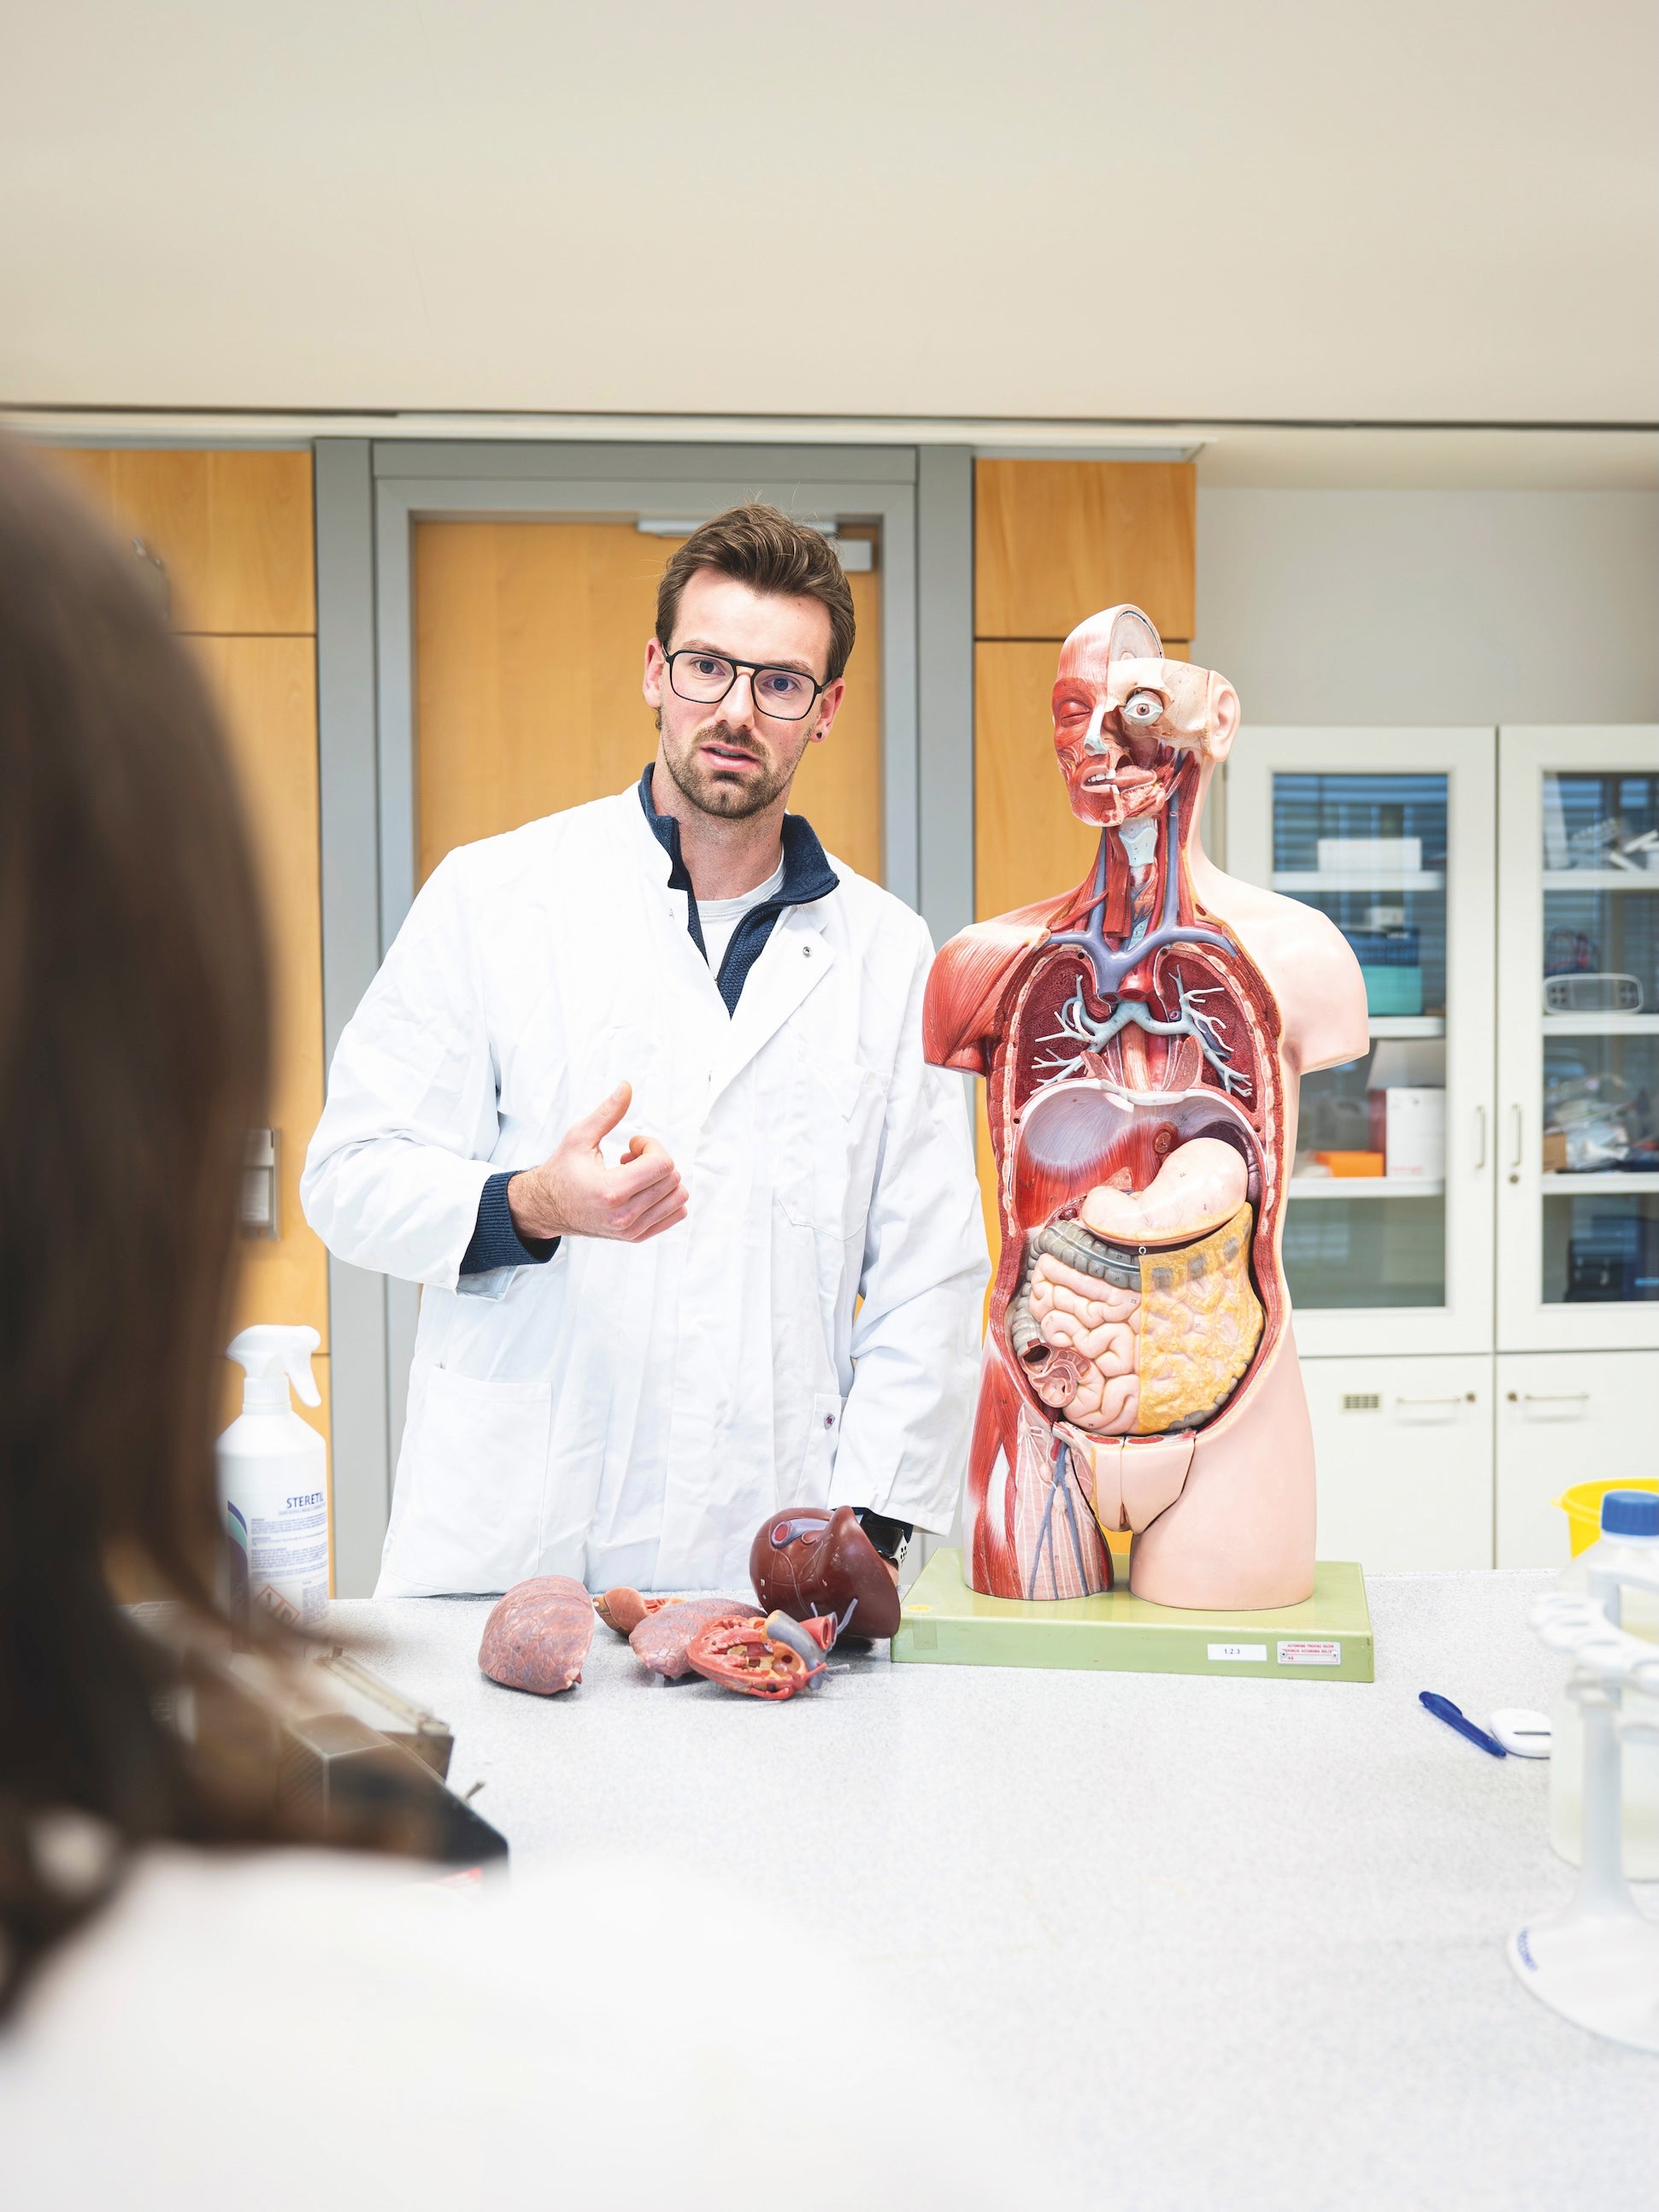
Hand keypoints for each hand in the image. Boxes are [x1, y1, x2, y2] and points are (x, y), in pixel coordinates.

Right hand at [507, 1082, 686, 1244]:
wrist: (548, 1207)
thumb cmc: (562, 1171)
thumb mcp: (579, 1137)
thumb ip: (607, 1113)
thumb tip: (627, 1086)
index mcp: (610, 1192)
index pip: (662, 1165)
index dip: (651, 1146)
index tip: (632, 1144)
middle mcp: (624, 1216)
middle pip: (672, 1178)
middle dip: (656, 1160)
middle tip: (630, 1157)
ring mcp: (632, 1230)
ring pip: (679, 1197)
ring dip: (662, 1179)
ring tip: (636, 1175)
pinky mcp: (637, 1236)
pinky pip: (676, 1214)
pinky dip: (667, 1196)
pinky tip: (643, 1189)